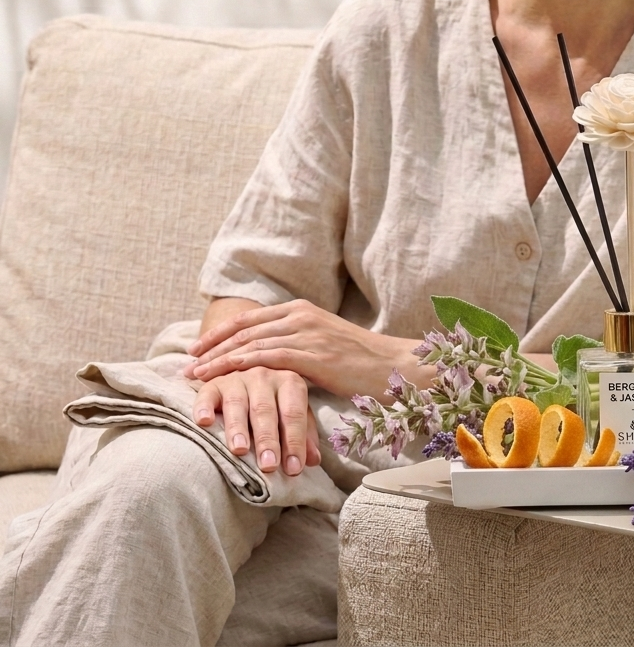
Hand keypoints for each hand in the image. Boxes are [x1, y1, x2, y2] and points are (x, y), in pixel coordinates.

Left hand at [184, 299, 420, 398]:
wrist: (391, 365)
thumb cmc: (360, 361)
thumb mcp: (325, 344)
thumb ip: (298, 343)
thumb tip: (271, 356)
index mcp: (302, 310)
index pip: (251, 319)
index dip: (221, 332)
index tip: (197, 347)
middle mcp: (301, 316)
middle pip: (245, 329)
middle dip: (212, 346)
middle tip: (188, 362)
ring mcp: (306, 333)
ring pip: (251, 343)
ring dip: (219, 360)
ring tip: (196, 375)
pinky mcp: (312, 354)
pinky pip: (268, 357)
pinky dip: (241, 365)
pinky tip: (225, 376)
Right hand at [192, 366, 320, 474]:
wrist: (245, 371)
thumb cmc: (274, 401)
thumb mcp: (293, 412)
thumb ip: (304, 434)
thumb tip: (313, 461)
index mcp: (289, 381)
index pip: (294, 413)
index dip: (294, 441)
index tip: (293, 468)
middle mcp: (264, 375)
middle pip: (265, 410)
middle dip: (267, 439)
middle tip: (268, 466)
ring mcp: (237, 377)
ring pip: (237, 403)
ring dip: (238, 427)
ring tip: (240, 450)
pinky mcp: (212, 383)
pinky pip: (207, 394)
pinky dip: (204, 407)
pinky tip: (204, 422)